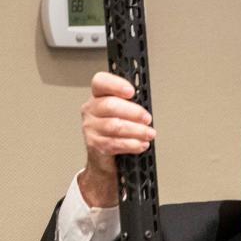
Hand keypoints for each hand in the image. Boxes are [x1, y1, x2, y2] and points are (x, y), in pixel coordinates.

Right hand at [78, 71, 157, 206]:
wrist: (104, 158)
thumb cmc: (116, 131)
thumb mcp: (121, 113)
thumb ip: (129, 105)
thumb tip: (146, 109)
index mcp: (97, 96)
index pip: (101, 82)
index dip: (116, 84)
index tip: (132, 92)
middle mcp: (91, 110)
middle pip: (110, 105)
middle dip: (134, 112)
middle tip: (147, 118)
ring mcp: (91, 128)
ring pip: (115, 126)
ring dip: (137, 130)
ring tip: (149, 133)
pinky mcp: (95, 144)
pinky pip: (115, 143)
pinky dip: (132, 144)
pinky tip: (141, 144)